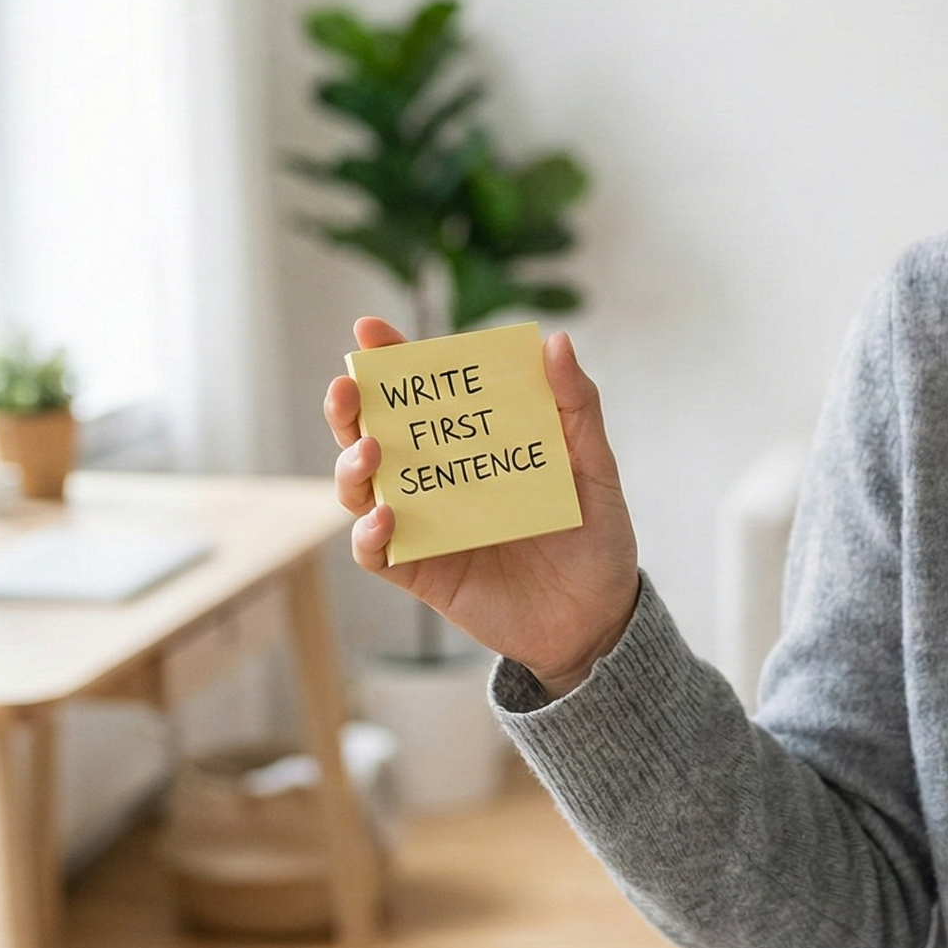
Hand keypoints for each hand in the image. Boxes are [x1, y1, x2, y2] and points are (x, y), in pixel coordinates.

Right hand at [323, 317, 640, 698]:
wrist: (598, 617)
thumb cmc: (595, 537)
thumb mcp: (594, 467)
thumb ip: (576, 407)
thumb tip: (557, 343)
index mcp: (472, 442)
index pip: (422, 393)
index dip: (391, 359)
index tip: (371, 330)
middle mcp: (437, 478)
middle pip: (373, 433)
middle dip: (351, 407)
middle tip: (349, 387)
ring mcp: (423, 524)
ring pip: (360, 488)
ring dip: (352, 465)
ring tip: (371, 451)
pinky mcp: (420, 571)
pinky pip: (376, 552)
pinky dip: (368, 533)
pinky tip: (385, 516)